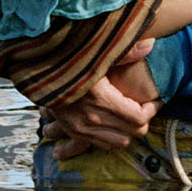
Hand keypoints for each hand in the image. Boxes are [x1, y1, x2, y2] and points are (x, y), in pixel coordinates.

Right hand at [43, 54, 160, 157]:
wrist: (38, 69)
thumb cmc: (70, 57)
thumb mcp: (97, 50)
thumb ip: (125, 51)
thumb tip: (150, 45)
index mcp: (100, 98)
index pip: (138, 118)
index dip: (151, 110)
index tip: (153, 99)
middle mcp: (90, 118)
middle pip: (132, 133)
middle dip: (143, 120)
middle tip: (144, 106)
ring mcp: (80, 128)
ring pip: (119, 143)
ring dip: (128, 131)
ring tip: (130, 114)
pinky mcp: (73, 131)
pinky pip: (101, 145)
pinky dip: (112, 136)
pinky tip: (114, 121)